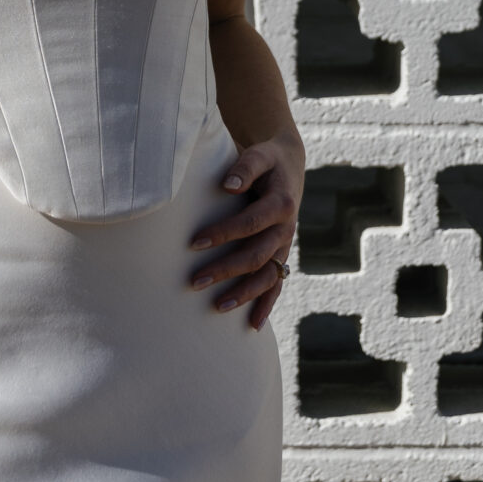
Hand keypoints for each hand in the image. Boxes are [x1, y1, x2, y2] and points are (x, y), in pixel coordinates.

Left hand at [189, 129, 303, 331]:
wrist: (289, 166)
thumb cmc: (267, 160)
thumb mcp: (260, 155)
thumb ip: (245, 167)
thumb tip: (227, 185)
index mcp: (282, 203)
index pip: (250, 223)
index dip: (223, 234)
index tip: (194, 243)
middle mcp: (287, 229)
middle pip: (256, 255)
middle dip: (226, 270)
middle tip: (194, 282)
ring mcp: (285, 246)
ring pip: (267, 276)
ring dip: (244, 294)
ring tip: (217, 307)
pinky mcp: (282, 256)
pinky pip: (277, 285)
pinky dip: (266, 305)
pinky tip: (253, 326)